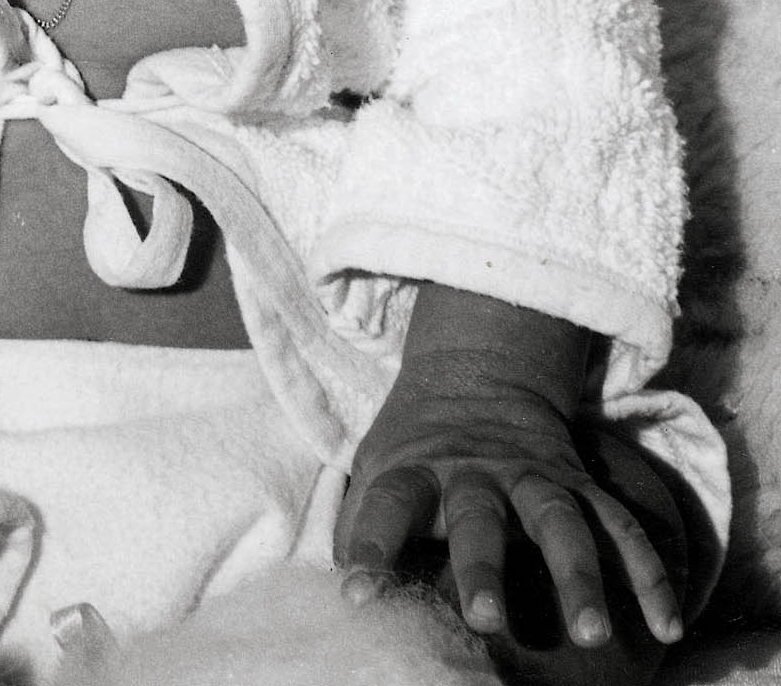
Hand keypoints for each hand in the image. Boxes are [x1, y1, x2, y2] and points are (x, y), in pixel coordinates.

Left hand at [336, 290, 681, 673]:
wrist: (476, 376)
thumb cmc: (417, 451)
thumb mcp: (377, 471)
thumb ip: (362, 527)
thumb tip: (344, 595)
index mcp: (417, 469)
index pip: (387, 503)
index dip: (370, 544)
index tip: (357, 593)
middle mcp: (476, 472)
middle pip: (479, 516)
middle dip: (481, 566)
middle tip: (485, 621)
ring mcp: (533, 476)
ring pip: (559, 519)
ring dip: (576, 574)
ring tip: (591, 635)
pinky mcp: (579, 484)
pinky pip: (620, 527)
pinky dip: (646, 574)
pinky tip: (665, 626)